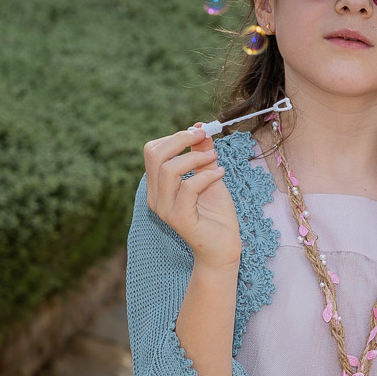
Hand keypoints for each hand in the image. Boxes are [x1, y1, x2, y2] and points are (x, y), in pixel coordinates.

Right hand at [144, 125, 241, 269]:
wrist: (224, 247)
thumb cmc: (216, 214)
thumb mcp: (210, 177)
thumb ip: (203, 154)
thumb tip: (201, 128)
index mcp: (157, 185)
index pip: (152, 151)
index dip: (175, 136)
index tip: (199, 133)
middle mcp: (155, 196)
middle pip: (155, 155)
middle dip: (180, 140)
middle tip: (204, 137)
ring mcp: (165, 209)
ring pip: (169, 170)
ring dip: (195, 158)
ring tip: (214, 158)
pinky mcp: (179, 219)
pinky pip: (188, 188)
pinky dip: (206, 176)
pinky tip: (221, 174)